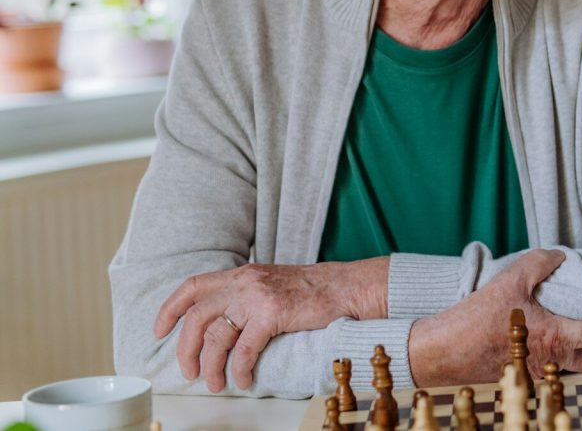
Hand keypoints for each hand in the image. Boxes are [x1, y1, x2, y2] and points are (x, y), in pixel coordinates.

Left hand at [154, 257, 388, 391]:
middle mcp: (244, 282)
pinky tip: (244, 379)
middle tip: (188, 371)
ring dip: (211, 366)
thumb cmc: (313, 291)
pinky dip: (240, 369)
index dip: (170, 309)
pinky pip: (245, 349)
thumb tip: (221, 325)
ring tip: (215, 383)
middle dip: (186, 349)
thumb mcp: (271, 285)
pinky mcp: (273, 313)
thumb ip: (245, 296)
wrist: (346, 287)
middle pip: (197, 317)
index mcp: (241, 274)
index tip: (159, 331)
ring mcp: (258, 296)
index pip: (193, 286)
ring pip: (217, 336)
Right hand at [408, 249, 581, 385]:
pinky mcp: (521, 377)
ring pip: (574, 367)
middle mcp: (553, 359)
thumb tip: (561, 256)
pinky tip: (548, 342)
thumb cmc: (476, 320)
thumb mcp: (511, 279)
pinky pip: (549, 368)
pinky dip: (558, 356)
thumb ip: (541, 263)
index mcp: (557, 336)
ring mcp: (538, 373)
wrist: (442, 353)